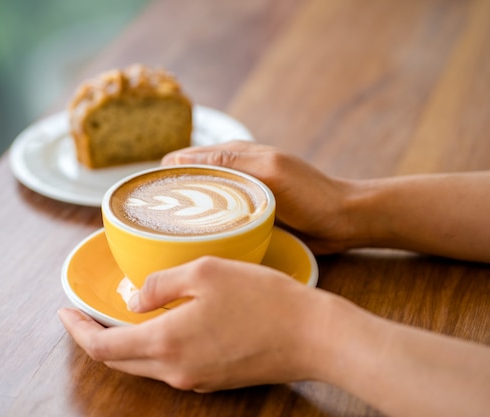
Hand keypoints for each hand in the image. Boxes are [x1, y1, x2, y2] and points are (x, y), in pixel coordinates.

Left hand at [59, 256, 332, 391]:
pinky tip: (162, 324)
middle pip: (118, 361)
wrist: (312, 335)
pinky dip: (154, 347)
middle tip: (85, 314)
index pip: (102, 347)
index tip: (64, 312)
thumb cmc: (262, 298)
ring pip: (144, 364)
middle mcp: (176, 370)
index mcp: (167, 344)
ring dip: (125, 343)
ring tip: (121, 315)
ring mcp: (195, 379)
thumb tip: (136, 298)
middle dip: (95, 338)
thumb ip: (160, 284)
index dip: (77, 330)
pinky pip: (171, 365)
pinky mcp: (213, 379)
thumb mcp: (204, 272)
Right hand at [162, 141, 359, 253]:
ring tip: (165, 237)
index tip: (144, 195)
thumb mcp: (270, 172)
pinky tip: (195, 245)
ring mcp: (241, 198)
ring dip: (186, 217)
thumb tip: (178, 160)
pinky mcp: (249, 219)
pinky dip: (204, 230)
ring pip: (202, 205)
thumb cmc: (311, 193)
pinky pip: (218, 223)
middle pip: (190, 183)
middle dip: (170, 198)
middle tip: (151, 223)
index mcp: (236, 156)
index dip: (164, 174)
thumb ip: (231, 163)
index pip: (186, 160)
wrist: (345, 220)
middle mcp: (234, 176)